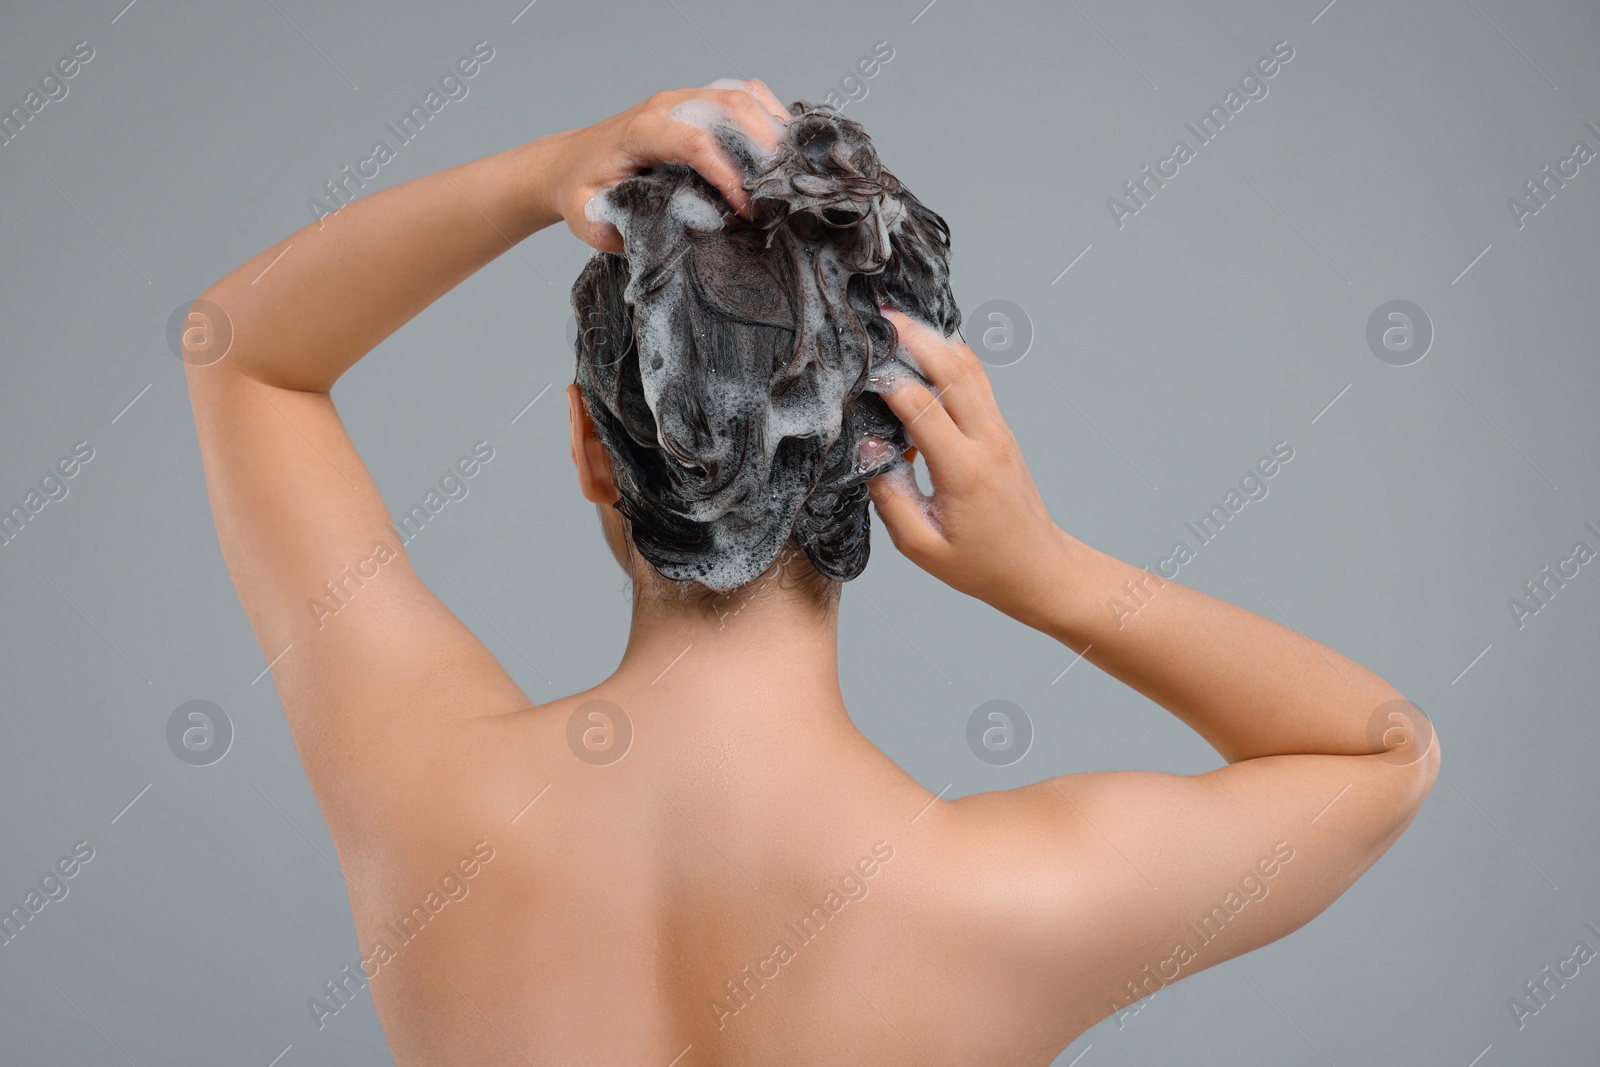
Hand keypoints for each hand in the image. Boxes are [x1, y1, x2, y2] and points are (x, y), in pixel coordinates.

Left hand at [534, 79, 791, 252]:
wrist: (571, 162)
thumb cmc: (582, 190)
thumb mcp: (587, 217)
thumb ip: (616, 228)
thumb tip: (659, 239)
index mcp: (640, 132)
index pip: (695, 142)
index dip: (728, 175)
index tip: (747, 211)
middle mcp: (667, 107)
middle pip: (729, 107)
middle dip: (764, 147)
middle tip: (784, 190)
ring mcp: (685, 99)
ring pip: (742, 96)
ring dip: (773, 129)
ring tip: (791, 170)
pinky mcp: (698, 102)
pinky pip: (744, 96)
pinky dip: (770, 116)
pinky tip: (781, 150)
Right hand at [868, 308, 1069, 624]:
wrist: (1037, 567)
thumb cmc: (980, 563)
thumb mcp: (921, 545)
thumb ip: (890, 495)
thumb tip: (869, 449)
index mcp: (964, 470)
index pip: (922, 408)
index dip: (888, 383)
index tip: (859, 368)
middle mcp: (987, 441)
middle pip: (952, 371)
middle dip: (917, 337)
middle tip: (882, 315)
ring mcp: (998, 431)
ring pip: (970, 368)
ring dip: (936, 338)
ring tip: (902, 318)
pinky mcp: (1000, 430)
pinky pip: (977, 381)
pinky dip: (952, 356)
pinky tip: (931, 343)